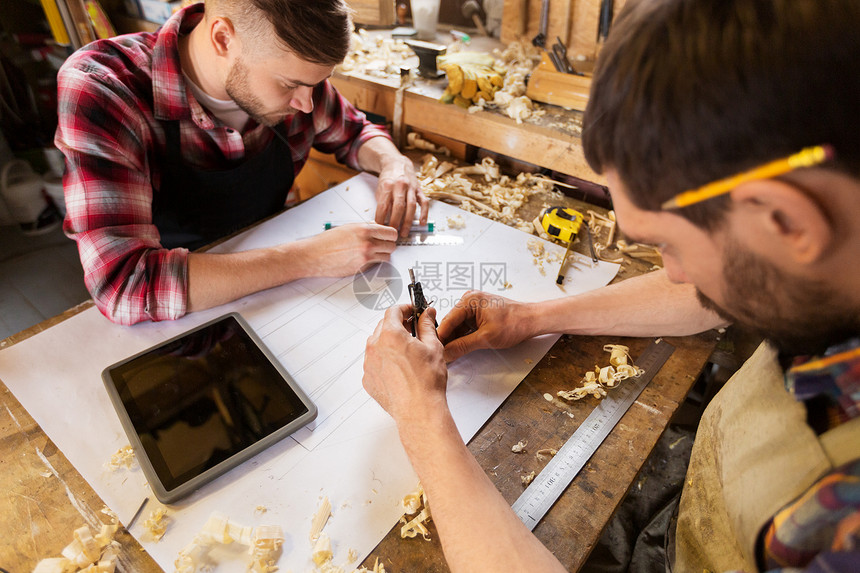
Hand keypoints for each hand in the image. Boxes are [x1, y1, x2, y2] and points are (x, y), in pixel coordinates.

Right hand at [300, 223, 397, 276]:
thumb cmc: (327, 241)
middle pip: (392, 246)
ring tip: (372, 253)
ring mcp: (365, 257)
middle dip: (388, 246)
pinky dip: (372, 263)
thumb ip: (365, 227)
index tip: (389, 237)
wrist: (314, 255)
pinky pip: (375, 265)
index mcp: (364, 229)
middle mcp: (367, 242)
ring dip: (382, 255)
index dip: (391, 236)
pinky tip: (362, 259)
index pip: (391, 233)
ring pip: (386, 257)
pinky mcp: (361, 268)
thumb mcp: (348, 227)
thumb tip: (377, 228)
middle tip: (382, 246)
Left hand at [363, 305, 447, 424]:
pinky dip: (384, 360)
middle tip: (412, 329)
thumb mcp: (433, 347)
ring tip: (407, 351)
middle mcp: (375, 347)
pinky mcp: (368, 378)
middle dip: (398, 325)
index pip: (393, 311)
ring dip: (389, 342)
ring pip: (377, 344)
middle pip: (383, 326)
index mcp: (391, 335)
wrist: (419, 410)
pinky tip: (399, 368)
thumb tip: (426, 315)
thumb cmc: (426, 383)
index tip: (411, 310)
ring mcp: (369, 364)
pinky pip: (374, 362)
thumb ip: (427, 325)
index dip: (404, 308)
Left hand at [374, 155, 427, 236]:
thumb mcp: (380, 189)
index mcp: (388, 185)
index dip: (381, 218)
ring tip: (404, 232)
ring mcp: (412, 187)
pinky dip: (424, 214)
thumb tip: (380, 220)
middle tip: (392, 233)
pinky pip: (424, 202)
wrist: (397, 164)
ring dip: (408, 221)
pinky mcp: (419, 189)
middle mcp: (401, 185)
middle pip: (398, 207)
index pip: (383, 205)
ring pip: (411, 206)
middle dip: (395, 222)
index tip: (379, 228)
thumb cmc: (388, 179)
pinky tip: (422, 223)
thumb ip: (381, 203)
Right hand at [437, 291, 536, 362]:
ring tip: (450, 353)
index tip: (434, 350)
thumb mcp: (486, 338)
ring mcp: (474, 307)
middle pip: (451, 322)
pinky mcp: (479, 314)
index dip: (440, 337)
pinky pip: (465, 326)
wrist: (532, 320)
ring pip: (458, 325)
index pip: (448, 320)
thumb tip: (447, 353)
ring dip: (455, 339)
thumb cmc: (515, 322)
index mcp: (469, 300)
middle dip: (447, 339)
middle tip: (441, 355)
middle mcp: (469, 300)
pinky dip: (463, 336)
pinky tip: (460, 347)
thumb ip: (463, 346)